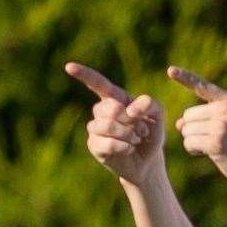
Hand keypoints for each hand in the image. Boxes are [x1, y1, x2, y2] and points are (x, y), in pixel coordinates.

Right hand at [65, 62, 164, 184]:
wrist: (148, 160)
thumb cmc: (150, 134)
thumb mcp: (158, 114)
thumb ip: (149, 103)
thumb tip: (129, 108)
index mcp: (114, 98)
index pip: (98, 83)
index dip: (83, 74)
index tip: (68, 66)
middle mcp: (101, 111)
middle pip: (110, 108)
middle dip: (130, 120)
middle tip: (140, 129)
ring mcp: (95, 129)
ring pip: (107, 125)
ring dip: (128, 134)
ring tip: (135, 139)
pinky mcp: (94, 145)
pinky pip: (107, 143)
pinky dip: (124, 147)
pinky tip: (128, 149)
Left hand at [168, 66, 226, 189]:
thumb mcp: (225, 126)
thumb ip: (203, 120)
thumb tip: (178, 124)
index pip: (203, 87)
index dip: (185, 78)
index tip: (170, 70)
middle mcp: (226, 110)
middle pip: (187, 115)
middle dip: (192, 130)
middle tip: (212, 139)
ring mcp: (222, 125)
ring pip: (186, 130)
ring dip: (194, 141)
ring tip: (214, 146)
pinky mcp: (216, 142)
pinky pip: (189, 143)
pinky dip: (194, 150)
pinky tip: (210, 153)